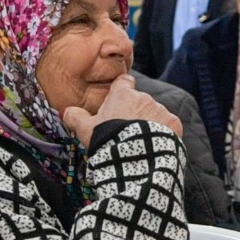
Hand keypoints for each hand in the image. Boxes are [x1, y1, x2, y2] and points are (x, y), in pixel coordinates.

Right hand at [62, 74, 182, 147]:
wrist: (134, 158)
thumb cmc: (108, 141)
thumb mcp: (86, 131)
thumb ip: (76, 118)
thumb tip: (65, 111)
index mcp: (122, 94)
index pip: (124, 81)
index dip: (122, 89)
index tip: (119, 99)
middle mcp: (143, 97)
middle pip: (139, 101)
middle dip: (135, 113)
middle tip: (126, 132)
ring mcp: (160, 109)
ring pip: (155, 113)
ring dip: (150, 123)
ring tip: (140, 142)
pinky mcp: (173, 123)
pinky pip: (169, 125)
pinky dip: (164, 133)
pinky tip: (154, 145)